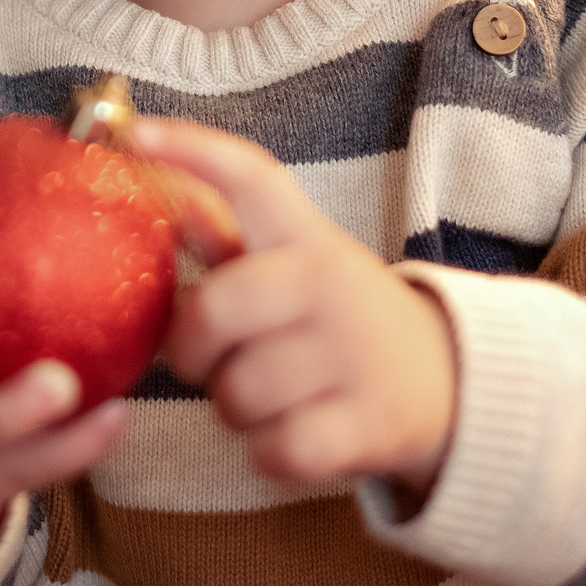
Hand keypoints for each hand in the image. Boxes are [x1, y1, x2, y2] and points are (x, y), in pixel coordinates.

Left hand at [134, 119, 457, 493]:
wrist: (452, 380)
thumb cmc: (340, 319)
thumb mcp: (298, 265)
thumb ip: (226, 233)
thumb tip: (150, 179)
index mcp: (308, 238)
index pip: (251, 177)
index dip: (188, 149)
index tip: (132, 133)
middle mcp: (330, 284)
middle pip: (215, 307)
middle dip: (190, 346)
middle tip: (205, 359)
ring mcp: (353, 355)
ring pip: (237, 392)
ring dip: (234, 407)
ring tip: (268, 396)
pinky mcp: (366, 425)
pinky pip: (273, 448)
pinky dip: (268, 452)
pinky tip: (291, 434)